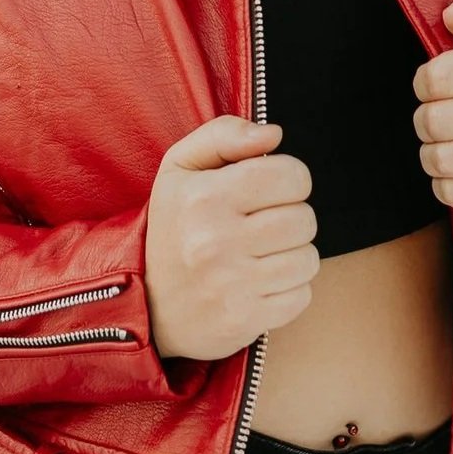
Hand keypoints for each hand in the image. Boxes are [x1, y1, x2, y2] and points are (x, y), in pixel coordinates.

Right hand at [144, 115, 318, 360]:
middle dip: (292, 218)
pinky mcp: (244, 319)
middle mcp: (215, 241)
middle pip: (304, 219)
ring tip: (262, 255)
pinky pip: (302, 296)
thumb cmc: (174, 227)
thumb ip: (225, 135)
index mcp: (204, 197)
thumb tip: (274, 134)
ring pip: (308, 259)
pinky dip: (289, 290)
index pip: (291, 176)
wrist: (145, 304)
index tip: (270, 190)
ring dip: (293, 256)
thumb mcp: (180, 168)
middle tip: (264, 225)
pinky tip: (260, 284)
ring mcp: (230, 285)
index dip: (290, 179)